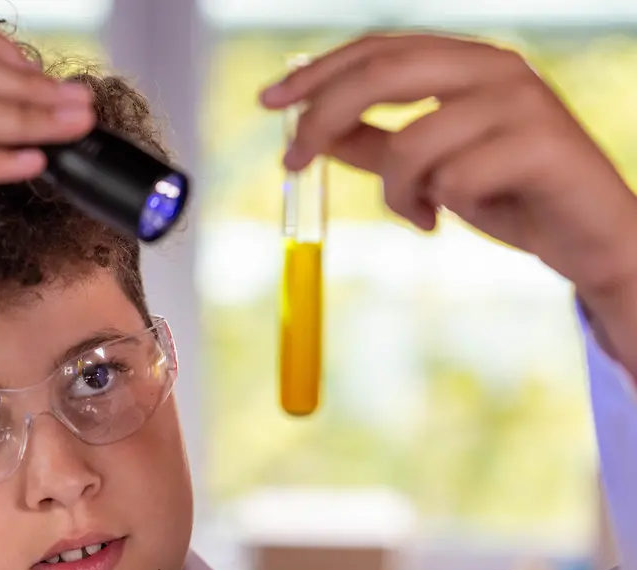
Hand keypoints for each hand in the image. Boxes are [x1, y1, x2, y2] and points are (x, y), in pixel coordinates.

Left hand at [260, 33, 636, 301]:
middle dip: (324, 116)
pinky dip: (434, 207)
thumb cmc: (504, 192)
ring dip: (394, 190)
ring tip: (413, 212)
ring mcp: (522, 101)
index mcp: (464, 62)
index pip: (377, 49)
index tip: (269, 102)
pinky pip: (453, 179)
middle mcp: (493, 67)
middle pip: (384, 71)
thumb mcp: (425, 167)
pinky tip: (445, 221)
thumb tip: (311, 134)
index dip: (318, 73)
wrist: (584, 237)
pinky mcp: (544, 144)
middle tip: (291, 160)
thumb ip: (374, 145)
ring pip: (413, 140)